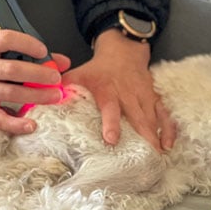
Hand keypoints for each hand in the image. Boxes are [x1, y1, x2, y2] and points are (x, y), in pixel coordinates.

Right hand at [0, 30, 69, 133]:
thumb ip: (29, 54)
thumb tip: (62, 62)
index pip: (4, 39)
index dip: (26, 44)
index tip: (43, 51)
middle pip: (11, 70)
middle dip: (37, 74)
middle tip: (55, 78)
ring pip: (9, 93)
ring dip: (35, 96)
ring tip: (55, 96)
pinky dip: (16, 124)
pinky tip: (31, 124)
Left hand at [62, 29, 175, 152]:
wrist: (124, 51)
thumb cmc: (98, 68)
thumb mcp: (78, 73)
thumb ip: (63, 88)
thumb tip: (41, 102)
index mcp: (108, 90)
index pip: (110, 108)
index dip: (111, 123)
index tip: (112, 140)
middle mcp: (128, 94)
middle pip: (137, 117)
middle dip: (143, 137)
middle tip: (146, 158)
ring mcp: (143, 96)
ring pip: (152, 117)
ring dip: (156, 137)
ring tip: (158, 157)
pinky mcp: (154, 97)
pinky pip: (164, 113)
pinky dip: (167, 128)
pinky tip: (168, 144)